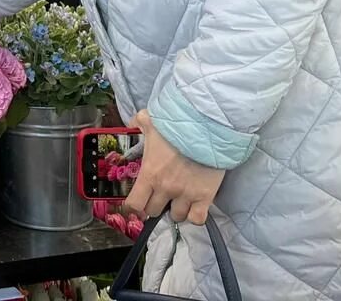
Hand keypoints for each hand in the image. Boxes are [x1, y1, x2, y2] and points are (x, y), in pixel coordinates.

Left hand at [122, 110, 225, 225]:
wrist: (207, 128)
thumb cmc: (177, 125)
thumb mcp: (152, 121)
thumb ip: (139, 122)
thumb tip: (132, 122)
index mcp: (150, 174)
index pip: (135, 204)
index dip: (134, 206)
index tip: (137, 202)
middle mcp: (166, 188)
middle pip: (154, 211)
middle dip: (155, 205)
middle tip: (160, 196)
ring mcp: (186, 194)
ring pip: (176, 216)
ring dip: (175, 209)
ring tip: (178, 199)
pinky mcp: (205, 197)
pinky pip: (197, 219)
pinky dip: (194, 215)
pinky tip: (194, 205)